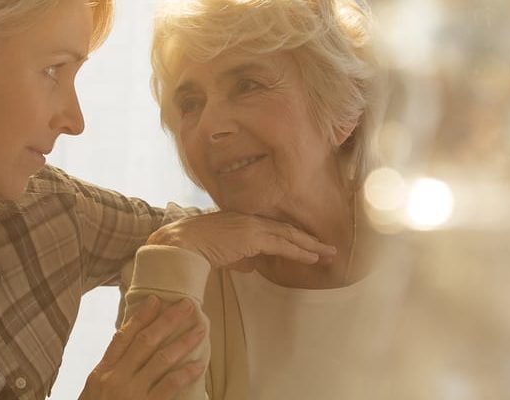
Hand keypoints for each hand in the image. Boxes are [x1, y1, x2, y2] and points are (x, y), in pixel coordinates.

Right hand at [80, 296, 206, 399]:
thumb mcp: (92, 392)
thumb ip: (108, 370)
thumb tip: (124, 344)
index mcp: (101, 373)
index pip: (122, 338)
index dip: (140, 317)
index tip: (155, 300)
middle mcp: (115, 379)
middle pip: (145, 342)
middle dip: (167, 321)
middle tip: (185, 305)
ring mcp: (130, 393)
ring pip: (161, 359)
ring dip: (183, 342)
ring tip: (199, 329)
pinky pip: (169, 387)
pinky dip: (185, 374)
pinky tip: (199, 364)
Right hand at [146, 211, 336, 267]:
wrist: (181, 242)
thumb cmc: (194, 247)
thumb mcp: (222, 252)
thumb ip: (239, 257)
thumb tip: (252, 266)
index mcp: (241, 220)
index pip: (273, 228)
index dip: (292, 236)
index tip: (307, 243)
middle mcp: (249, 219)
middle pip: (286, 229)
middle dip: (308, 239)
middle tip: (327, 248)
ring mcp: (252, 226)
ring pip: (288, 235)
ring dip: (310, 246)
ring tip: (328, 254)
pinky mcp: (252, 236)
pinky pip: (282, 245)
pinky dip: (299, 252)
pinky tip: (312, 258)